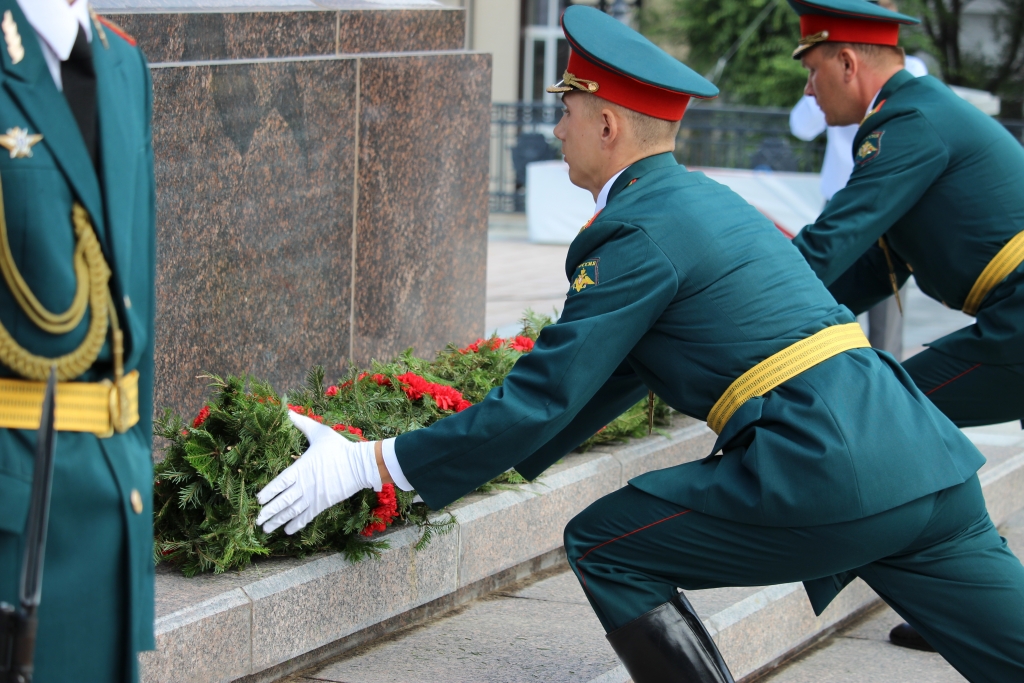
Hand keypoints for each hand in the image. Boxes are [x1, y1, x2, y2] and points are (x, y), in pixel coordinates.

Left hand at [256, 411, 380, 534]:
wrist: (361, 464)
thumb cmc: (339, 447)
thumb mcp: (319, 432)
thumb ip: (302, 423)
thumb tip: (287, 411)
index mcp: (301, 467)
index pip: (279, 482)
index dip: (268, 492)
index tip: (258, 500)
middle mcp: (304, 484)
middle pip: (282, 501)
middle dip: (268, 512)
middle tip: (256, 521)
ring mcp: (314, 496)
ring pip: (292, 511)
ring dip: (278, 521)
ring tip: (266, 529)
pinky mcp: (323, 503)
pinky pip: (307, 517)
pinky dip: (296, 524)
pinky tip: (287, 531)